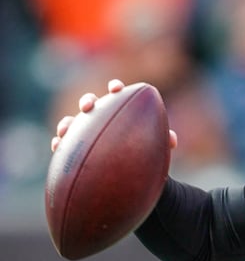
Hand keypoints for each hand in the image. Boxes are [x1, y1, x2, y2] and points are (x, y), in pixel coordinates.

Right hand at [50, 79, 177, 151]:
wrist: (130, 172)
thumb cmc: (143, 152)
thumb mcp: (154, 147)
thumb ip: (163, 140)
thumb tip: (172, 140)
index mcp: (120, 111)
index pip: (117, 95)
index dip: (115, 88)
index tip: (116, 88)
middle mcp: (100, 118)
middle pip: (91, 103)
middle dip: (88, 101)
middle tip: (88, 106)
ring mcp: (85, 132)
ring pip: (72, 122)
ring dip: (67, 123)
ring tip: (66, 129)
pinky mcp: (74, 147)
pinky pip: (63, 144)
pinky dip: (59, 143)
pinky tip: (57, 147)